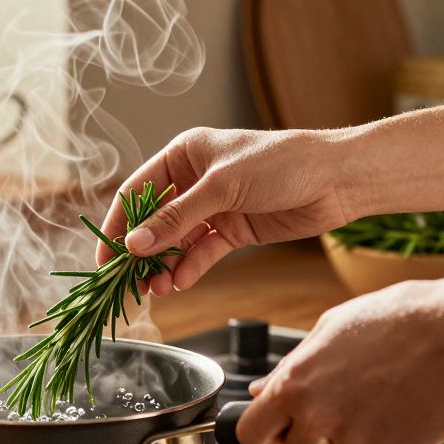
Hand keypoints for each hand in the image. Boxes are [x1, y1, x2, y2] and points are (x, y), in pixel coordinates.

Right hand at [97, 127, 357, 295]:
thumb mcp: (222, 187)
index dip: (118, 224)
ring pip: (176, 241)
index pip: (137, 192)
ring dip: (164, 265)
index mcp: (184, 154)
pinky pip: (201, 252)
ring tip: (156, 289)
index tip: (105, 256)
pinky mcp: (233, 229)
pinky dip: (189, 267)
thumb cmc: (282, 164)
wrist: (338, 179)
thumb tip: (135, 246)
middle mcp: (194, 180)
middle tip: (128, 283)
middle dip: (141, 252)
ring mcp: (213, 207)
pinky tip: (181, 282)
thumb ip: (177, 218)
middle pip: (154, 220)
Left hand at [236, 279, 443, 443]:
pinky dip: (391, 440)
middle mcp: (319, 418)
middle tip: (339, 411)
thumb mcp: (330, 330)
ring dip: (354, 437)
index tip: (274, 433)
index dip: (262, 436)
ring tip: (383, 395)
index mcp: (294, 386)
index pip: (251, 436)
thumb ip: (290, 369)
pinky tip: (406, 406)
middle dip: (310, 442)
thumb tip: (260, 391)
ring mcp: (357, 442)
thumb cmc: (400, 320)